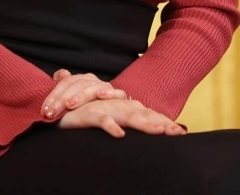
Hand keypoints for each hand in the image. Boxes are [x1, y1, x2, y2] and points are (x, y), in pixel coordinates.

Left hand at [41, 69, 127, 118]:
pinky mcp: (119, 96)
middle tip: (51, 112)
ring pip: (93, 88)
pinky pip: (117, 93)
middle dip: (62, 99)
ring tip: (70, 104)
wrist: (108, 113)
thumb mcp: (71, 99)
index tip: (44, 109)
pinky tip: (101, 94)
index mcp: (81, 79)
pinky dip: (109, 93)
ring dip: (81, 96)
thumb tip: (59, 74)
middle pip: (77, 85)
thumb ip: (64, 85)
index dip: (54, 94)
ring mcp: (106, 87)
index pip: (66, 82)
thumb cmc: (85, 109)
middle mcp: (93, 81)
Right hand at [56, 98, 186, 137]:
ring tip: (160, 132)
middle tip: (177, 132)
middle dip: (161, 123)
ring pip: (127, 116)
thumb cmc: (84, 112)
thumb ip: (120, 120)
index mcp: (123, 107)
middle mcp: (117, 106)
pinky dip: (110, 126)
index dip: (163, 121)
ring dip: (143, 123)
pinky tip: (120, 135)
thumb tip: (132, 130)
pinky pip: (101, 120)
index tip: (180, 131)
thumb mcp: (106, 117)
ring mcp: (104, 108)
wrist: (59, 103)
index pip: (147, 114)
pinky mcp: (89, 114)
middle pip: (143, 115)